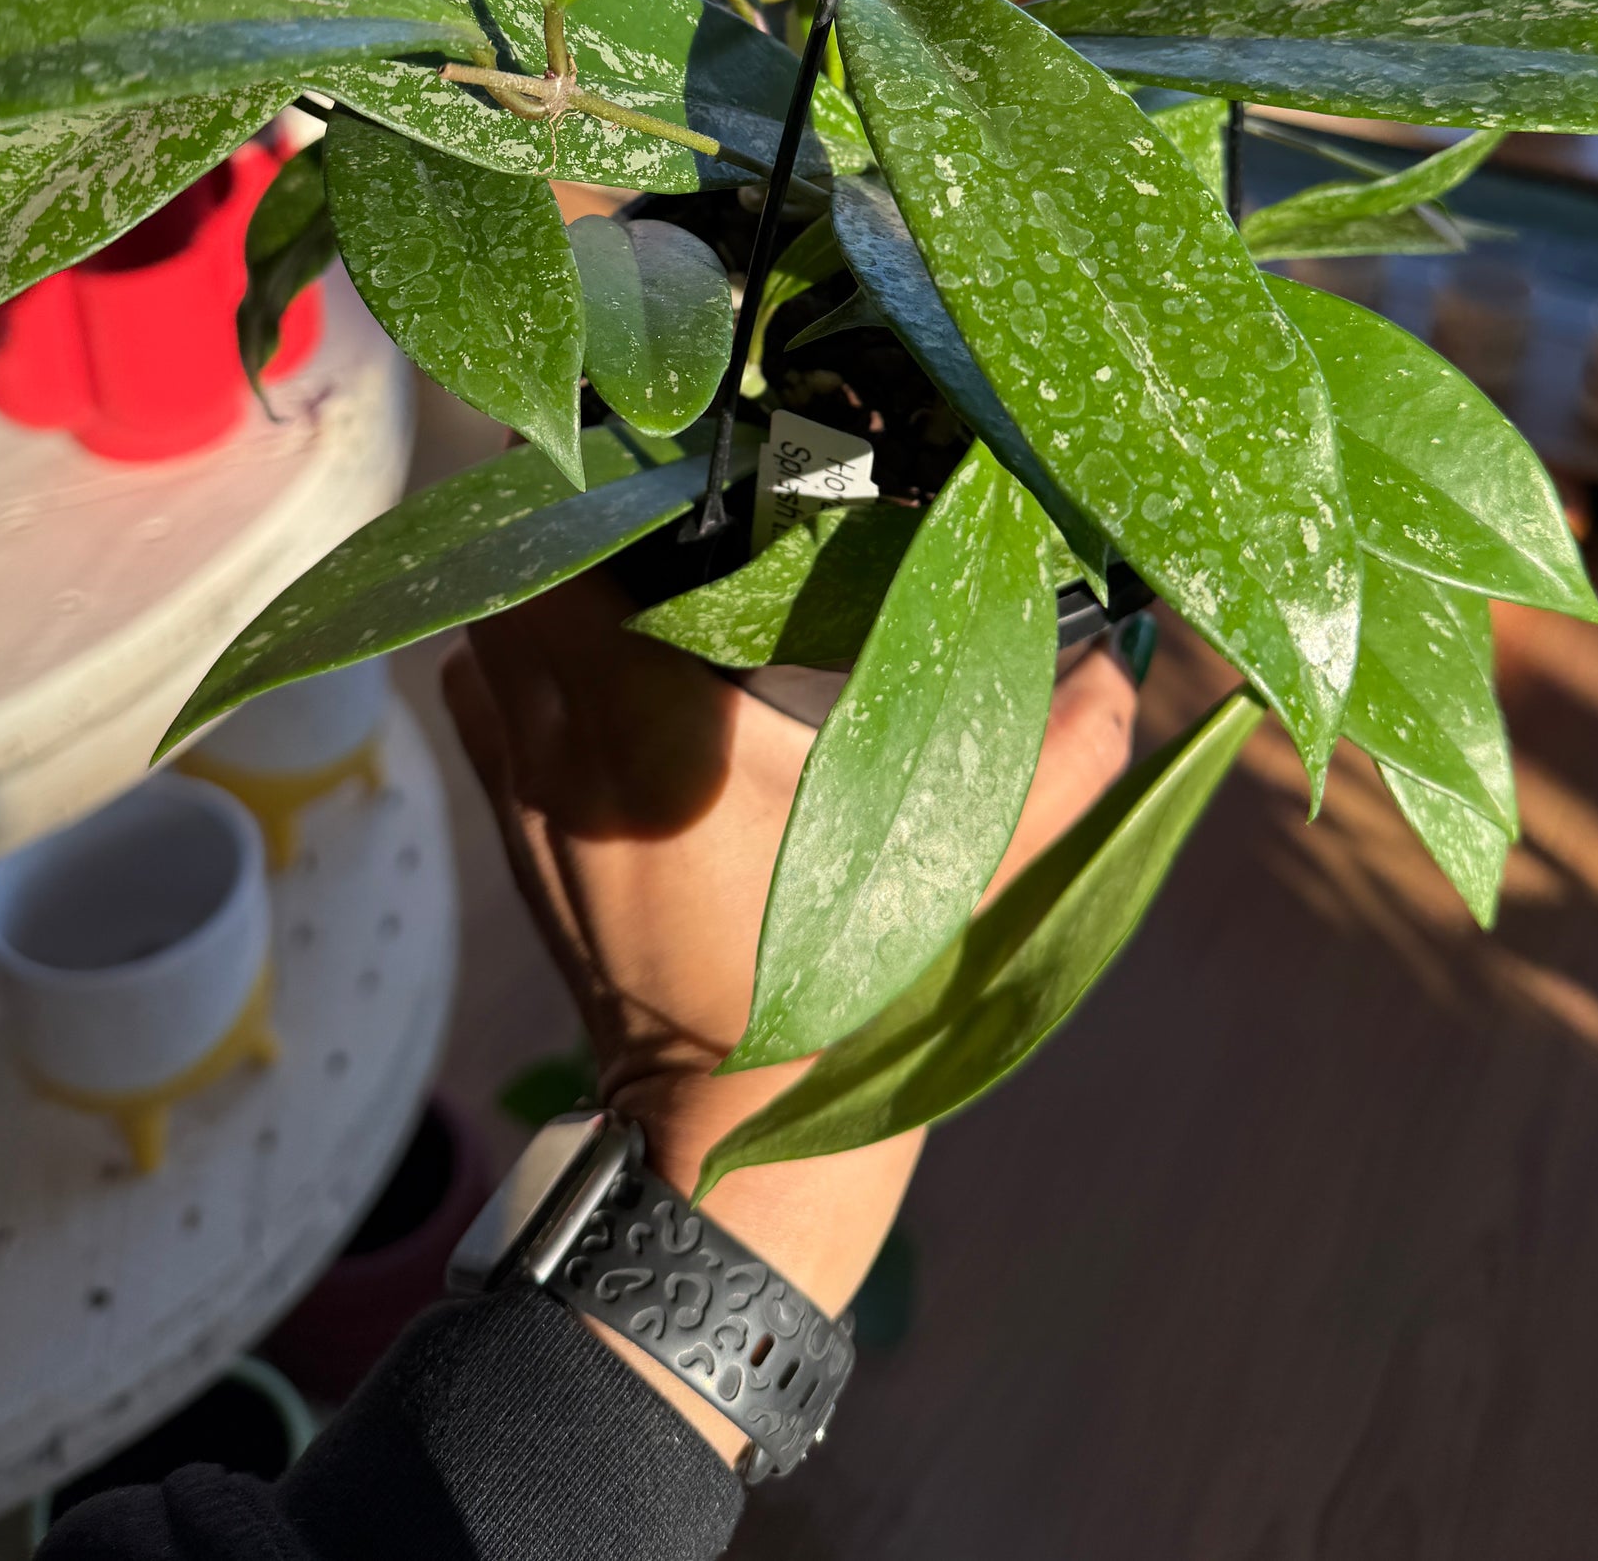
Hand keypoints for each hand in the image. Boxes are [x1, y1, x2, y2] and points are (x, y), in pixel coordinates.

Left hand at [442, 572, 1137, 1457]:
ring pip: (489, 633)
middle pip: (516, 577)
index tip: (678, 457)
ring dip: (542, 585)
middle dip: (579, 522)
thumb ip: (1054, 762)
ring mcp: (526, 800)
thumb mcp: (968, 874)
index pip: (573, 563)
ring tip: (628, 557)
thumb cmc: (848, 1002)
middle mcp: (566, 756)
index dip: (608, 490)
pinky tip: (590, 649)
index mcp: (659, 742)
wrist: (741, 1139)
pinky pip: (483, 702)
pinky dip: (517, 657)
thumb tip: (1114, 668)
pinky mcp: (517, 839)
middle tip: (667, 493)